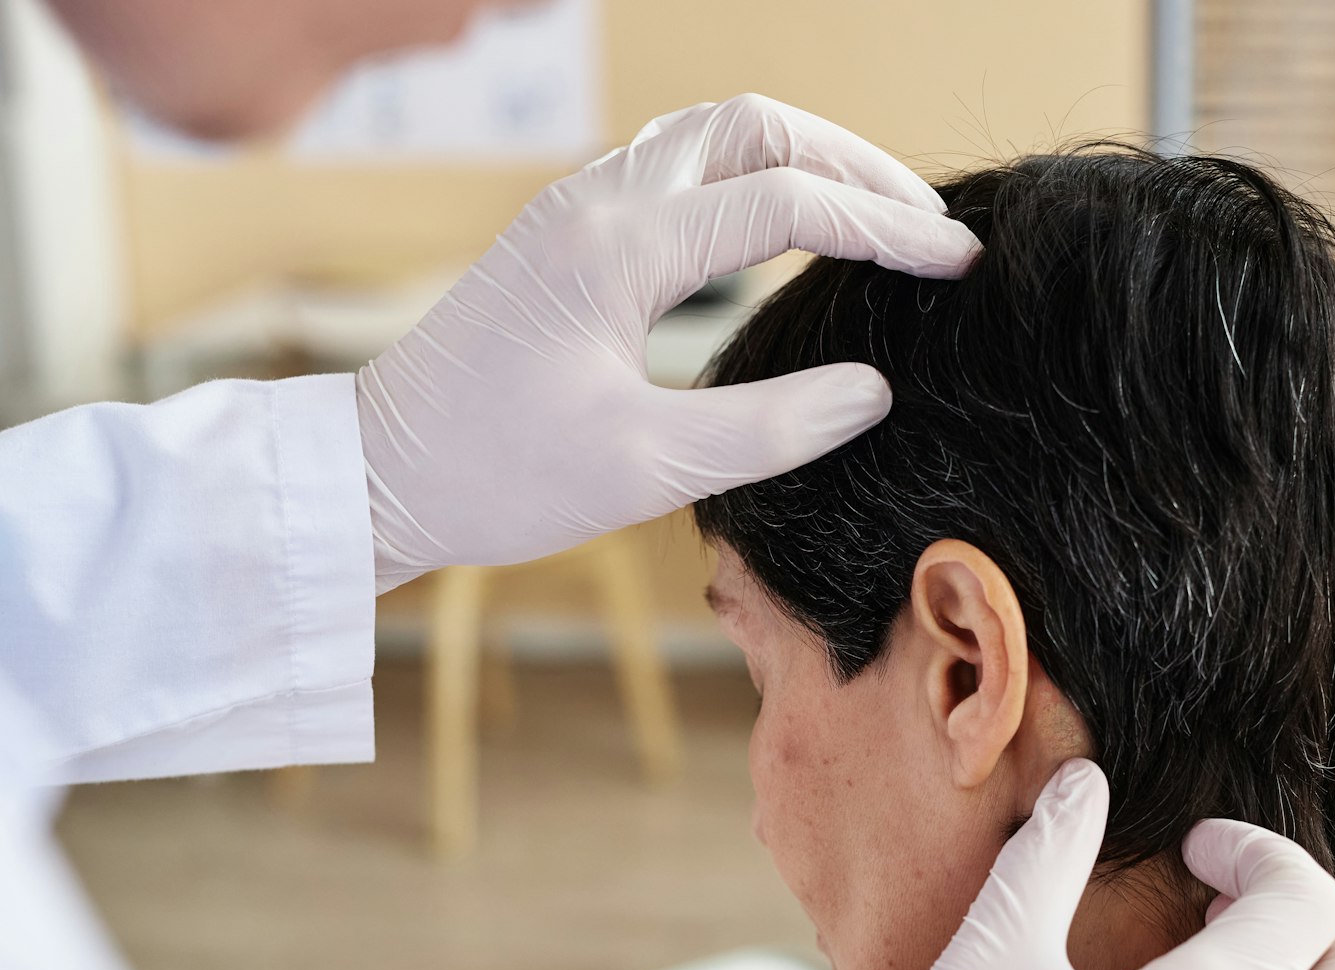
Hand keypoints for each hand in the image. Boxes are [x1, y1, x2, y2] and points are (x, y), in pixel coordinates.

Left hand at [356, 94, 980, 589]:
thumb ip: (772, 427)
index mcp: (620, 249)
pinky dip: (747, 178)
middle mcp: (597, 202)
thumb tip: (873, 391)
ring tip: (869, 219)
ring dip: (799, 160)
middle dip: (853, 164)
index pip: (788, 202)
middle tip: (923, 225)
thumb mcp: (648, 467)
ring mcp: (574, 207)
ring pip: (711, 134)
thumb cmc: (498, 478)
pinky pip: (675, 166)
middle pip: (754, 126)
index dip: (886, 228)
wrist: (377, 474)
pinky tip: (779, 233)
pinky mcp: (564, 232)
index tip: (957, 262)